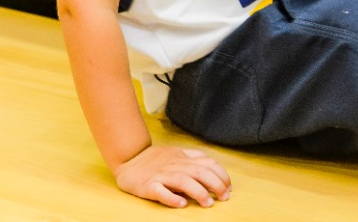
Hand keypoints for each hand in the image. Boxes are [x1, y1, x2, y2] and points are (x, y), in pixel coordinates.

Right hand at [113, 144, 230, 207]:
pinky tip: (181, 204)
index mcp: (184, 159)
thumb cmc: (156, 159)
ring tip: (208, 203)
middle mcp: (175, 165)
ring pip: (183, 181)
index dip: (221, 175)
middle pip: (199, 172)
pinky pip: (160, 191)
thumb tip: (213, 165)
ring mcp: (161, 175)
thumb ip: (194, 157)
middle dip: (215, 184)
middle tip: (224, 197)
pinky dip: (171, 198)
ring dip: (198, 192)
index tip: (229, 187)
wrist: (129, 158)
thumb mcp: (178, 153)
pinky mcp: (148, 186)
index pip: (208, 164)